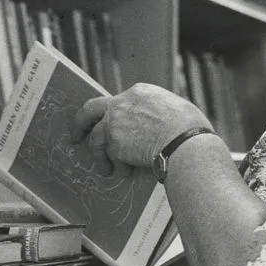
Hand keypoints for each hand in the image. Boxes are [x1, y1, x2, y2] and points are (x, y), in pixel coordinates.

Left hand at [71, 82, 212, 175]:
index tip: (107, 123)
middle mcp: (122, 104)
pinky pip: (110, 158)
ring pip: (96, 140)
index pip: (116, 101)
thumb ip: (157, 112)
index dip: (111, 114)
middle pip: (90, 110)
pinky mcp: (114, 144)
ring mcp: (115, 123)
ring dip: (100, 156)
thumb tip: (157, 124)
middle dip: (80, 123)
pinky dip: (117, 167)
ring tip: (106, 169)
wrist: (186, 142)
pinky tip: (127, 173)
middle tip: (76, 136)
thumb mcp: (174, 108)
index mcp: (139, 92)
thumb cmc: (190, 128)